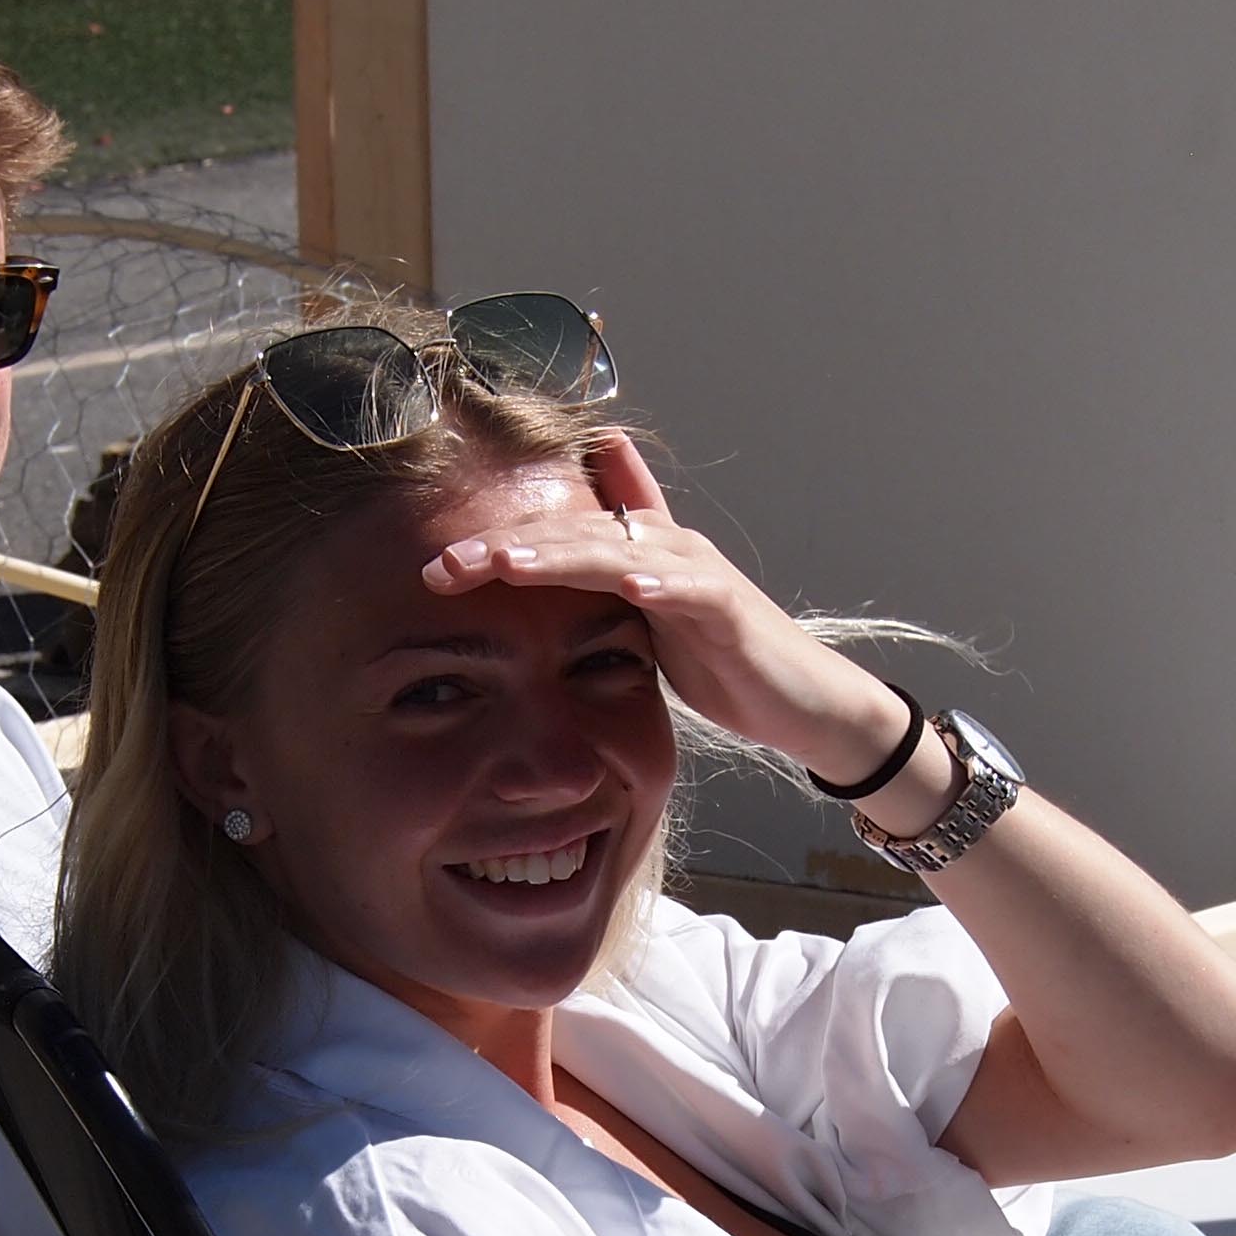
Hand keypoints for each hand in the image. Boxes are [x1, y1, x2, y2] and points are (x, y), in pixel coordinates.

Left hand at [417, 438, 923, 788]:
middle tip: (444, 564)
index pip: (556, 538)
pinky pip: (691, 589)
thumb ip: (605, 585)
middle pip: (575, 534)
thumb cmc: (722, 659)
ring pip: (619, 552)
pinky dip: (660, 582)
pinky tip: (627, 581)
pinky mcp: (729, 611)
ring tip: (508, 563)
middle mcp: (665, 548)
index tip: (437, 568)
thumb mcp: (649, 620)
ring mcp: (698, 574)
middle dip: (508, 547)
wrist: (798, 700)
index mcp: (637, 551)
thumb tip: (554, 573)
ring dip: (562, 554)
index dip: (498, 545)